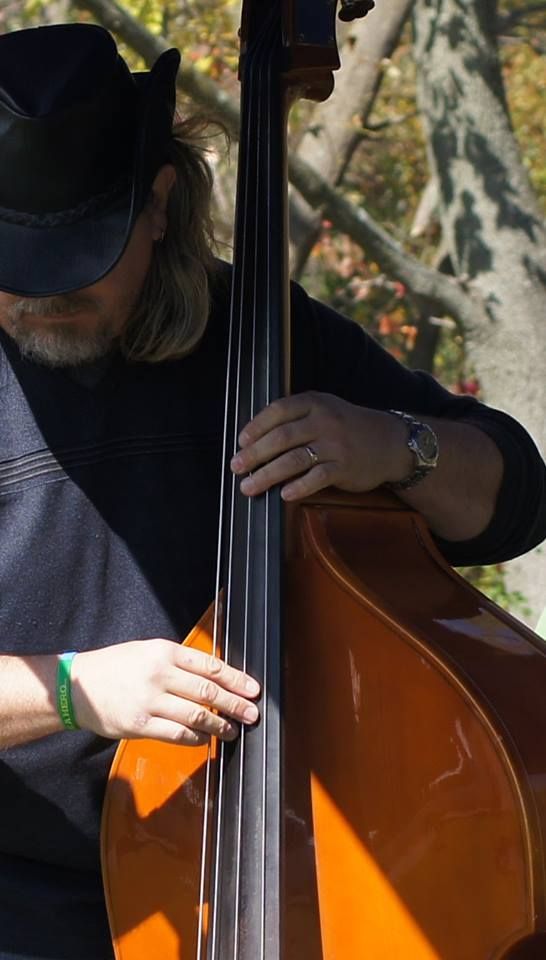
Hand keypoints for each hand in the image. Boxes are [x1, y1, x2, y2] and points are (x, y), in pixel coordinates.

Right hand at [70, 639, 259, 744]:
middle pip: (208, 691)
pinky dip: (196, 739)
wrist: (77, 686)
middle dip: (234, 704)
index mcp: (164, 652)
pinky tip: (205, 739)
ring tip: (233, 730)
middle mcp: (159, 674)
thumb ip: (178, 663)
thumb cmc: (116, 666)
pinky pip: (177, 735)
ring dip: (219, 725)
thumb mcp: (147, 651)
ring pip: (196, 715)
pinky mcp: (140, 725)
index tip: (253, 690)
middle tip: (252, 714)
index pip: (210, 666)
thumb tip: (215, 677)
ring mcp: (150, 701)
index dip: (236, 679)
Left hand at [230, 391, 410, 499]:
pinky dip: (299, 486)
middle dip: (254, 454)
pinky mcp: (345, 466)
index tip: (240, 442)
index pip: (278, 411)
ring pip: (294, 459)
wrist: (389, 442)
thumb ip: (295, 419)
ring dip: (267, 475)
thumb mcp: (324, 411)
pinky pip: (318, 477)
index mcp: (314, 403)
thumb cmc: (348, 428)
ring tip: (249, 487)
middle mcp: (324, 421)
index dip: (256, 427)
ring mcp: (335, 444)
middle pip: (281, 437)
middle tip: (236, 467)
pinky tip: (284, 495)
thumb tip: (256, 440)